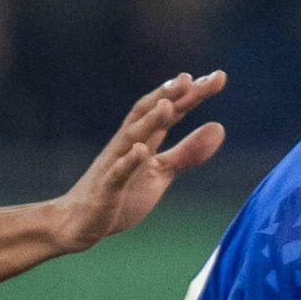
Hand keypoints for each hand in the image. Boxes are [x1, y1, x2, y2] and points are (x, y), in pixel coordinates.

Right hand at [54, 72, 227, 251]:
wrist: (81, 222)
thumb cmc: (123, 193)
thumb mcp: (162, 172)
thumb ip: (188, 151)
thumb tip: (219, 127)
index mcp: (144, 139)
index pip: (170, 109)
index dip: (192, 93)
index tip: (219, 77)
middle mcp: (128, 144)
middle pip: (149, 112)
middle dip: (169, 94)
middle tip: (190, 78)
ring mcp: (115, 163)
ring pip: (132, 136)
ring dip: (149, 121)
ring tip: (168, 105)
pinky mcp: (107, 188)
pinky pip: (117, 173)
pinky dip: (128, 161)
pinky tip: (140, 152)